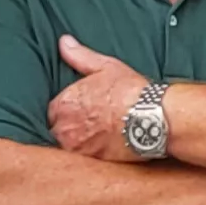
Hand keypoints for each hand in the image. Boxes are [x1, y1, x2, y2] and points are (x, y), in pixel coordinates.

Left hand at [48, 35, 155, 161]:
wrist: (153, 116)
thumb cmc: (130, 91)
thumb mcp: (104, 67)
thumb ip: (79, 56)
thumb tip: (64, 42)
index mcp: (64, 103)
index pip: (52, 112)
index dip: (67, 112)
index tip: (81, 112)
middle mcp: (65, 127)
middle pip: (58, 132)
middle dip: (70, 130)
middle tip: (90, 126)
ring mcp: (78, 147)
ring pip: (70, 148)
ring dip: (80, 144)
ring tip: (98, 138)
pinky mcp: (93, 161)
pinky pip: (84, 161)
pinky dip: (92, 156)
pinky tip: (105, 149)